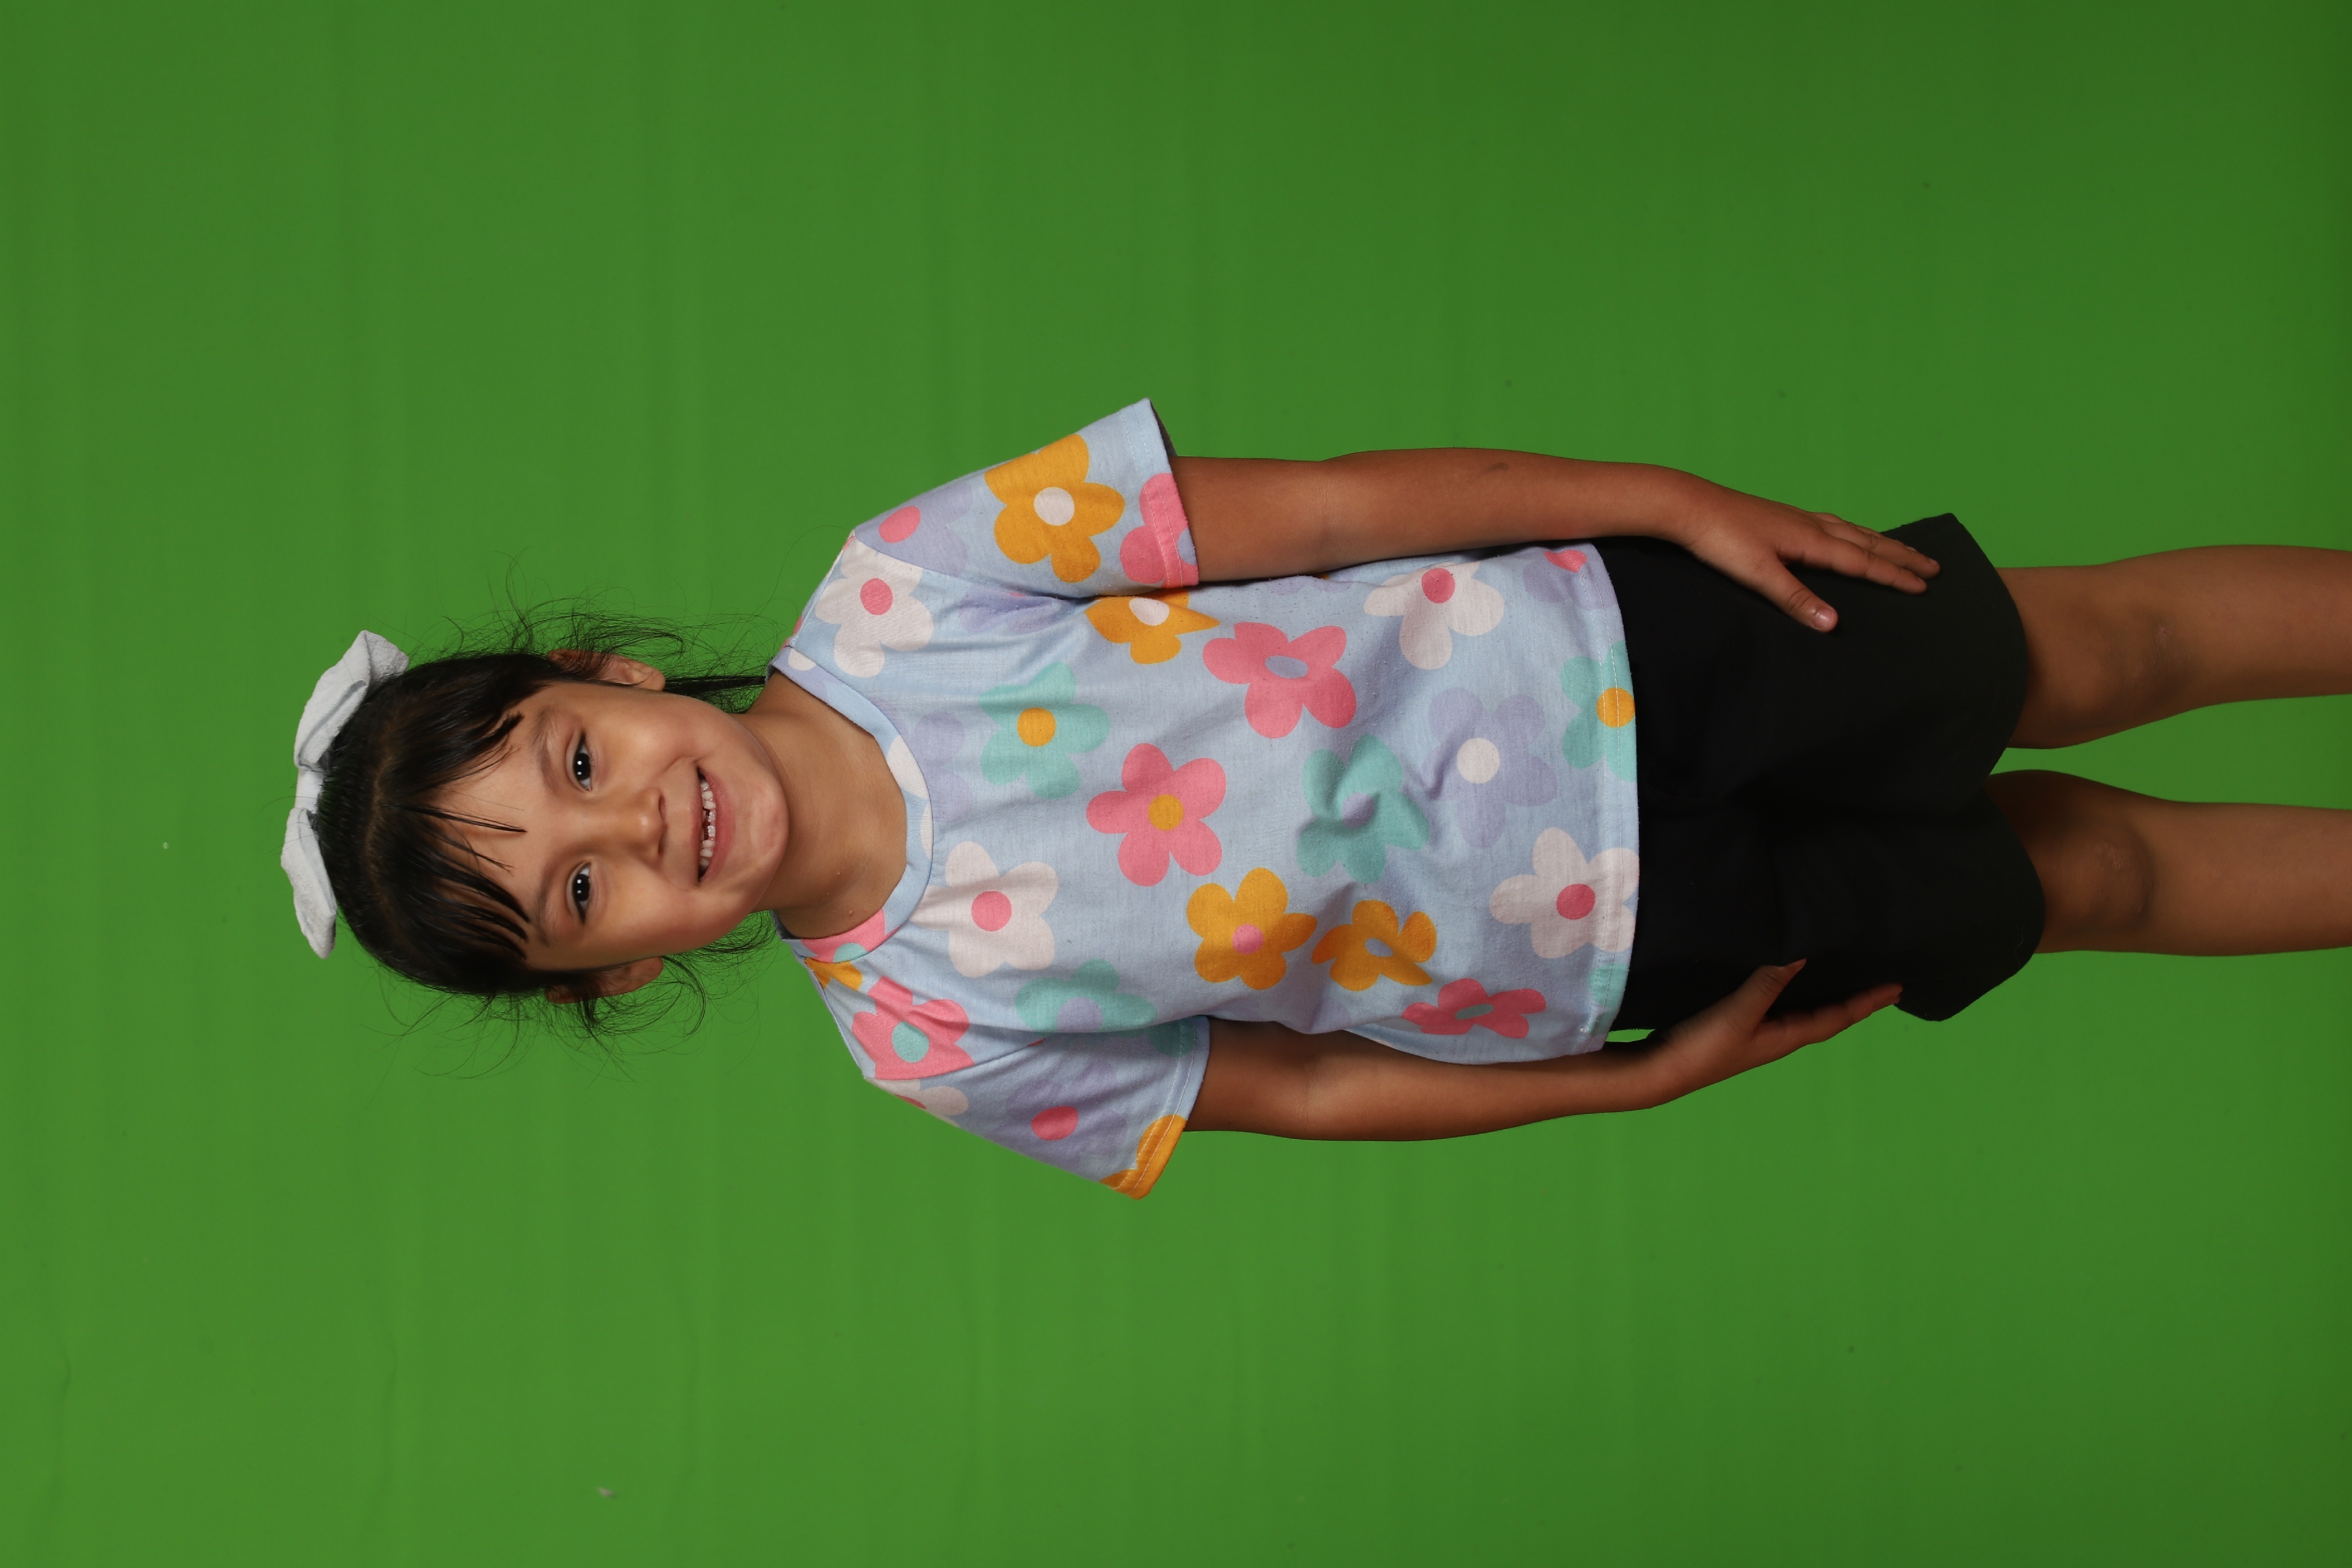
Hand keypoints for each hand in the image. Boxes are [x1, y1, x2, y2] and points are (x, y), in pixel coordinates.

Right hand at [1621, 961, 1901, 1106]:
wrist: (1661, 1072)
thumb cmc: (1704, 1049)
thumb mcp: (1739, 1014)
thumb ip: (1768, 983)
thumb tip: (1803, 952)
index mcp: (1786, 1037)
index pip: (1837, 1018)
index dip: (1867, 1003)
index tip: (1897, 988)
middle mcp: (1777, 1036)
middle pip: (1827, 1016)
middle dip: (1853, 1000)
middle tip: (1880, 982)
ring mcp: (1756, 1033)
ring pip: (1802, 1010)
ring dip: (1825, 995)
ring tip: (1842, 975)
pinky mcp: (1735, 1026)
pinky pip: (1778, 1005)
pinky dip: (1791, 990)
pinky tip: (1784, 978)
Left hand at [1666, 482, 1940, 630]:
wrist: (1688, 505)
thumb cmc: (1720, 539)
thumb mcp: (1758, 574)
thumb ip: (1796, 599)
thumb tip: (1833, 625)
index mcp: (1811, 541)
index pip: (1863, 563)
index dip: (1895, 576)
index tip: (1924, 585)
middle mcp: (1811, 526)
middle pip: (1868, 543)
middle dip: (1901, 556)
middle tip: (1934, 565)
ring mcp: (1797, 519)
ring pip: (1852, 531)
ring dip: (1881, 542)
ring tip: (1902, 549)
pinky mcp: (1782, 517)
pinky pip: (1832, 524)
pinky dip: (1853, 531)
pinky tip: (1846, 534)